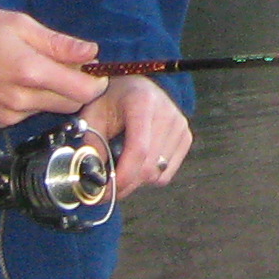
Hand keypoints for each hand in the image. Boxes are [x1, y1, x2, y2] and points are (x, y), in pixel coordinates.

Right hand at [0, 7, 105, 127]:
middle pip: (71, 104)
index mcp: (30, 72)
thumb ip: (56, 42)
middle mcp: (22, 100)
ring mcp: (7, 115)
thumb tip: (91, 52)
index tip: (92, 67)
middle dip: (76, 87)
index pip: (84, 91)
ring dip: (52, 93)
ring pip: (49, 109)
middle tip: (63, 63)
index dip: (96, 80)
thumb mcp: (15, 23)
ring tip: (32, 68)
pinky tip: (13, 81)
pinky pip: (26, 113)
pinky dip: (31, 100)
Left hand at [81, 75, 192, 200]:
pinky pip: (167, 173)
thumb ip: (92, 146)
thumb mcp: (93, 117)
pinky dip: (149, 176)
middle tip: (105, 190)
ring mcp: (180, 125)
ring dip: (136, 181)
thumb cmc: (110, 101)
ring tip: (121, 166)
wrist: (133, 87)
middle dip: (125, 185)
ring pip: (157, 174)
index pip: (139, 149)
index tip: (104, 192)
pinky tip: (138, 161)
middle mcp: (167, 113)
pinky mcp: (186, 136)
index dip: (122, 176)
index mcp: (142, 102)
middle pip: (149, 166)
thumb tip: (95, 178)